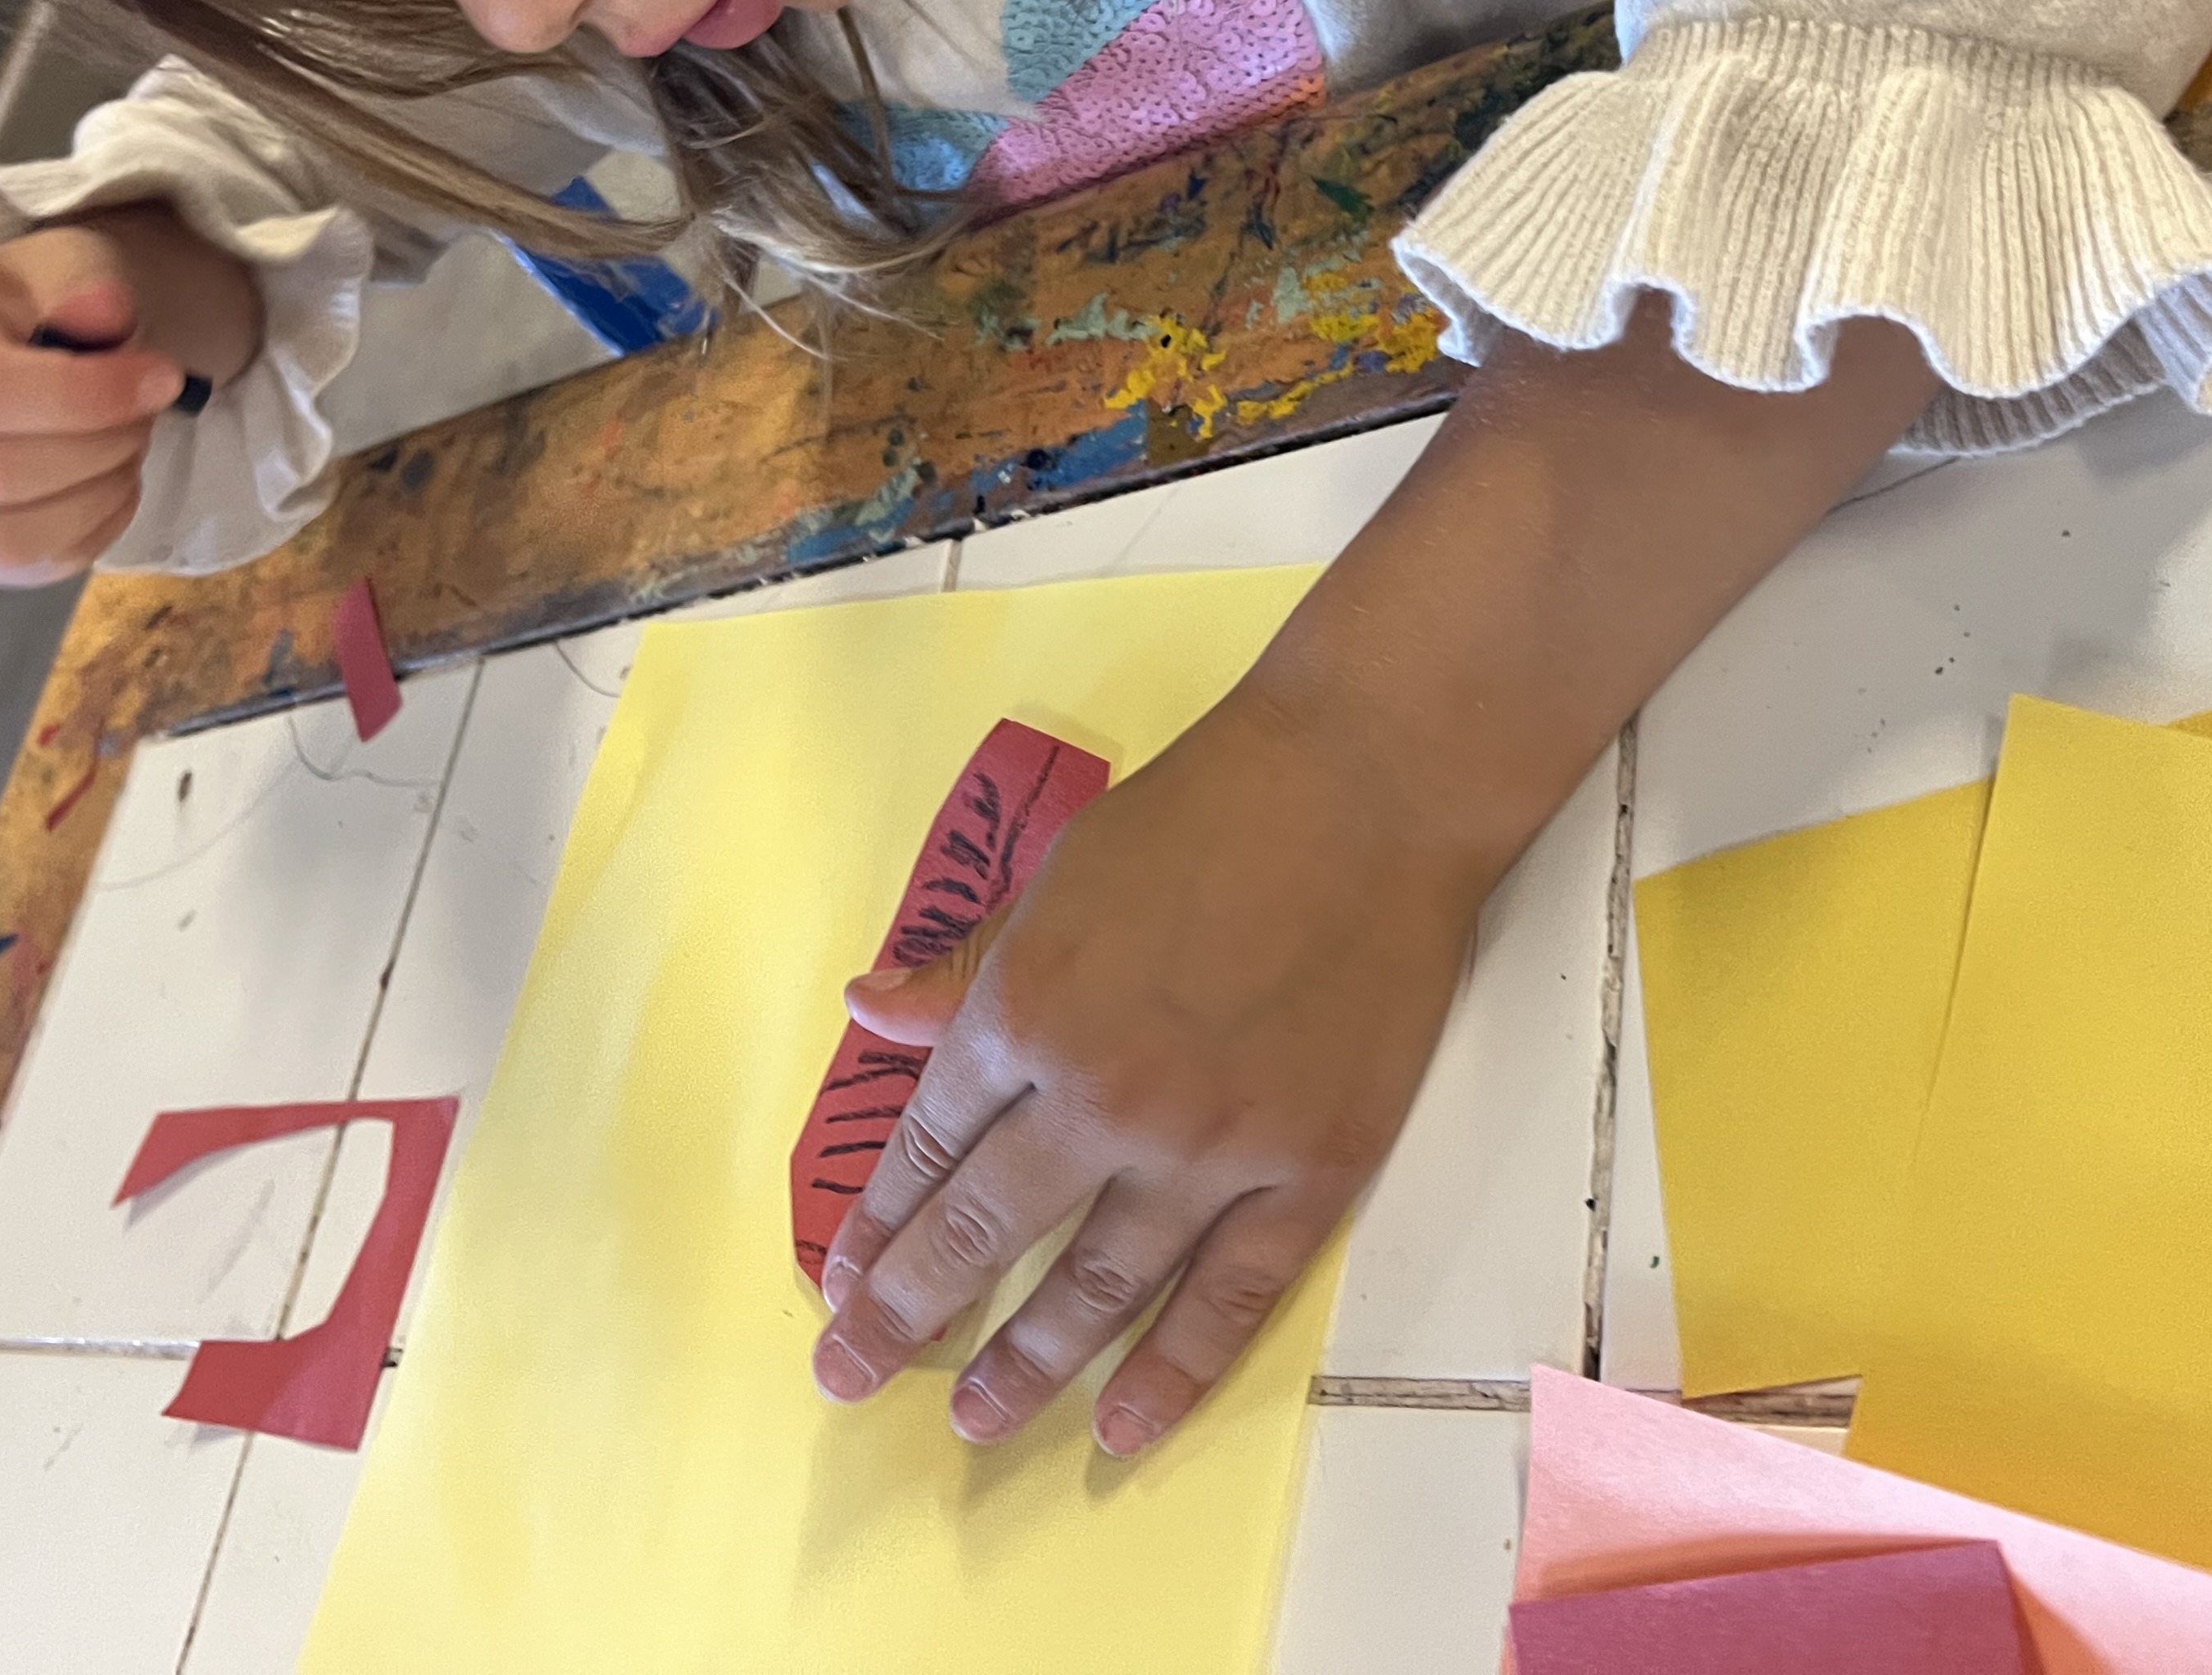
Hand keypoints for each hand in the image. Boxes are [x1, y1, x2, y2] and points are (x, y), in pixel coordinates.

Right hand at [0, 205, 261, 585]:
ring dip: (97, 495)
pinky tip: (111, 482)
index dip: (83, 396)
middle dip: (98, 445)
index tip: (162, 376)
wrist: (35, 344)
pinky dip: (92, 532)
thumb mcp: (68, 261)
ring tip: (126, 445)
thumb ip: (81, 279)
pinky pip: (28, 570)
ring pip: (5, 540)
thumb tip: (101, 309)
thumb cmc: (46, 302)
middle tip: (145, 409)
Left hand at [812, 686, 1481, 1457]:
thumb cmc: (1208, 810)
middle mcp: (1100, 1097)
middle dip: (904, 1314)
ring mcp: (1210, 1147)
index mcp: (1026, 1010)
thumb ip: (970, 967)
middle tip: (851, 1375)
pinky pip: (1229, 1299)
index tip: (842, 1278)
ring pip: (1096, 1288)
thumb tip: (868, 1015)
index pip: (927, 1145)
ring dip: (1025, 1364)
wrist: (1369, 786)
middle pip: (982, 1232)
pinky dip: (1173, 1372)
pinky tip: (1122, 1425)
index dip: (878, 1221)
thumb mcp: (1058, 874)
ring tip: (972, 1420)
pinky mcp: (1310, 1170)